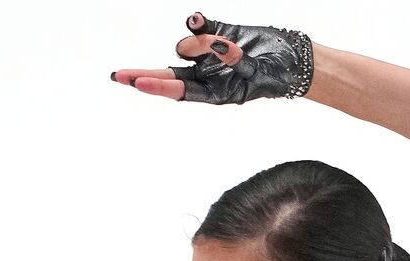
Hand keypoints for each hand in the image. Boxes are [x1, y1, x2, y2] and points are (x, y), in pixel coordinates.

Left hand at [110, 11, 313, 104]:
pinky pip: (197, 26)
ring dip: (201, 41)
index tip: (137, 82)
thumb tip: (216, 45)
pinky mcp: (215, 34)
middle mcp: (204, 76)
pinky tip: (197, 18)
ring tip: (229, 44)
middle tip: (117, 76)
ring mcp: (206, 55)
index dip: (157, 86)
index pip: (178, 90)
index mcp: (211, 93)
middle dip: (142, 75)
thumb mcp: (258, 73)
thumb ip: (235, 61)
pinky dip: (196, 22)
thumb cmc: (277, 73)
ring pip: (187, 45)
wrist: (292, 57)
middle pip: (165, 75)